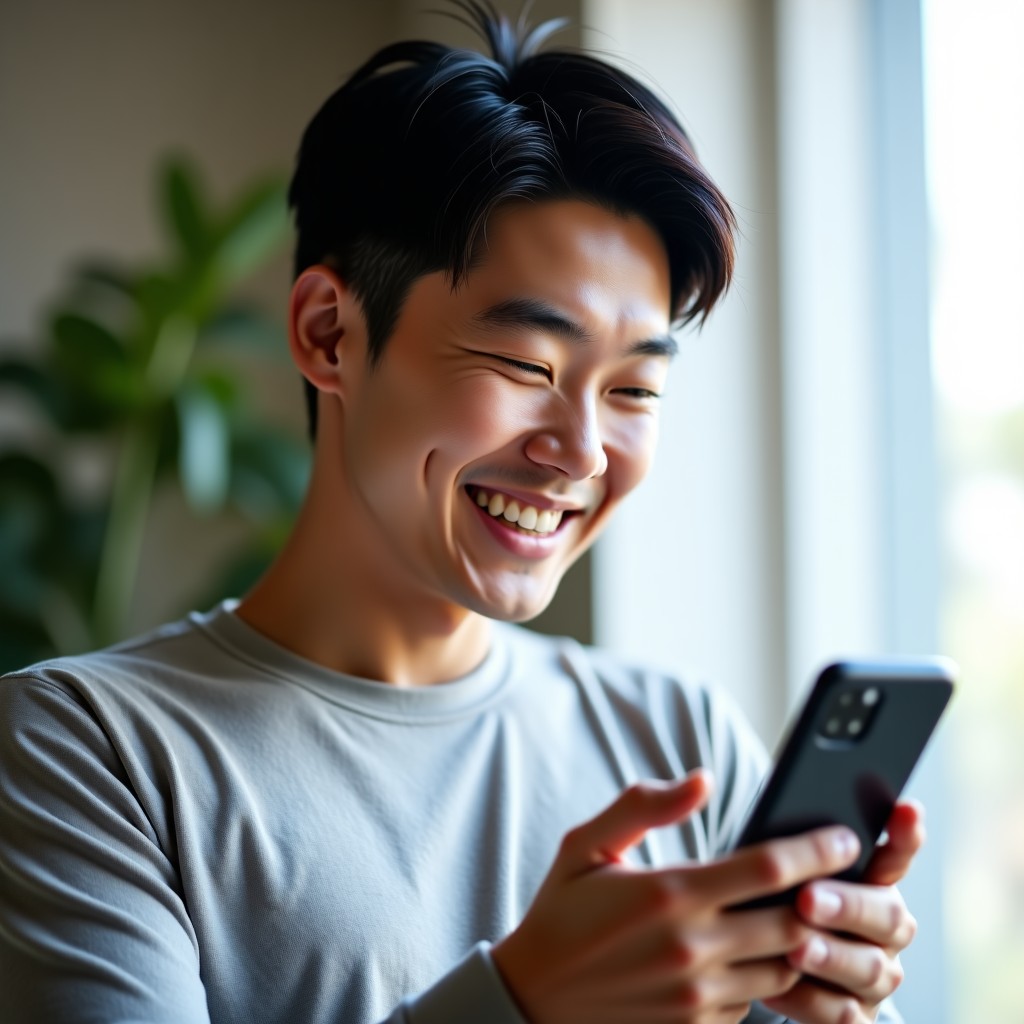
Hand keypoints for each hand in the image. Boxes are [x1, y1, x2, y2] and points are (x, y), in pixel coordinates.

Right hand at [491, 772, 862, 1023]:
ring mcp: (698, 994)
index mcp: (669, 892)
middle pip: (792, 920)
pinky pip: (756, 1001)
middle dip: (827, 897)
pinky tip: (754, 952)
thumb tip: (703, 780)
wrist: (534, 995)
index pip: (768, 867)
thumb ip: (646, 805)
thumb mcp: (588, 844)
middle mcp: (692, 946)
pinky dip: (765, 975)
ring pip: (784, 966)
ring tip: (806, 911)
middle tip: (845, 875)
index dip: (816, 850)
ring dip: (801, 939)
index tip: (844, 837)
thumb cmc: (562, 910)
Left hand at [762, 801, 924, 1022]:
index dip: (904, 836)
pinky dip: (809, 1001)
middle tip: (807, 898)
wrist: (766, 970)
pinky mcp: (858, 1017)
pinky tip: (778, 988)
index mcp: (873, 884)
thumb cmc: (776, 904)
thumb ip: (794, 855)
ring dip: (831, 957)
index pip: (896, 855)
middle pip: (886, 917)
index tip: (905, 808)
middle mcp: (886, 929)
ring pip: (868, 968)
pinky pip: (843, 1014)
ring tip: (795, 948)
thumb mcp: (783, 875)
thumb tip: (783, 830)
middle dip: (847, 906)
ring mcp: (876, 975)